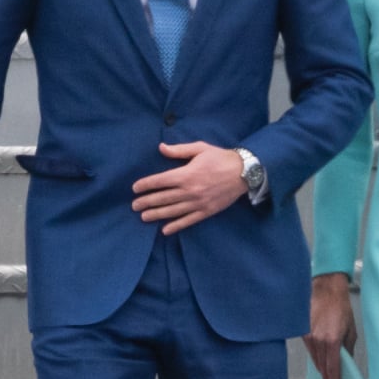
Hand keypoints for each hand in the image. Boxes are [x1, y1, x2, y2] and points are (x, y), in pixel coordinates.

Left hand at [131, 142, 247, 234]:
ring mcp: (198, 203)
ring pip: (172, 211)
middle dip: (146, 202)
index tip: (135, 188)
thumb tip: (160, 148)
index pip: (160, 181)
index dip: (145, 185)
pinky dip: (176, 226)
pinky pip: (188, 221)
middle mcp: (190, 190)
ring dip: (156, 214)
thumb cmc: (220, 158)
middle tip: (134, 206)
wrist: (243, 172)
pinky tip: (165, 230)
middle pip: (163, 198)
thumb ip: (179, 150)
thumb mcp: (200, 148)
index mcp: (186, 174)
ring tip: (144, 217)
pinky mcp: (206, 211)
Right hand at [302, 273, 357, 378]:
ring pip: (315, 360)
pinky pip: (309, 350)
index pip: (333, 368)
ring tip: (326, 377)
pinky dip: (314, 357)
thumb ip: (348, 347)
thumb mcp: (351, 329)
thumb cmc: (340, 306)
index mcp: (333, 340)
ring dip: (321, 369)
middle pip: (322, 366)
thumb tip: (347, 361)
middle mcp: (319, 340)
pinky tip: (319, 361)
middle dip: (328, 378)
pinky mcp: (303, 332)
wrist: (327, 290)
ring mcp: (309, 336)